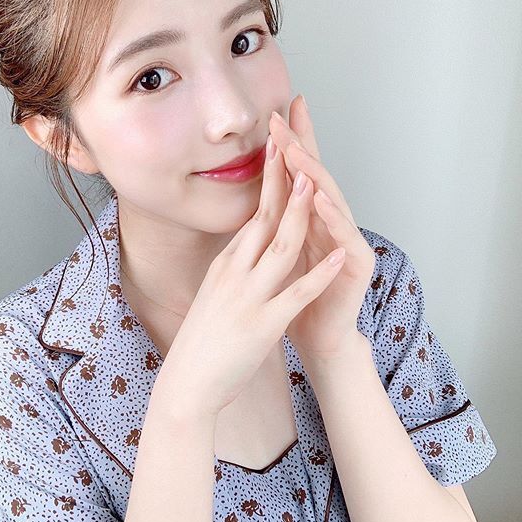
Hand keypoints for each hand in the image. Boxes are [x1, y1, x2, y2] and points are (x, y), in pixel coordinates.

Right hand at [157, 124, 346, 417]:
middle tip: (292, 139)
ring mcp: (249, 296)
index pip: (253, 213)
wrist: (186, 382)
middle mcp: (235, 271)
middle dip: (282, 177)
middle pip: (264, 217)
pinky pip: (295, 294)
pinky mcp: (263, 324)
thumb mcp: (214, 293)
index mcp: (226, 264)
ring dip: (300, 213)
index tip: (278, 148)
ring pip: (279, 247)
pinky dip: (317, 273)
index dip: (268, 179)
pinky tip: (334, 257)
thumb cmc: (202, 340)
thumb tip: (247, 246)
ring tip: (314, 182)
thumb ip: (233, 267)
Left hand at [268, 94, 375, 360]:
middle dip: (300, 145)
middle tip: (284, 116)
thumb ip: (275, 225)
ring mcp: (346, 241)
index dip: (290, 143)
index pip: (298, 174)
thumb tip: (256, 196)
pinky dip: (334, 218)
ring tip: (297, 151)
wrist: (320, 338)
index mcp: (308, 221)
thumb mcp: (280, 254)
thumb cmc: (298, 297)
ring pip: (332, 200)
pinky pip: (345, 238)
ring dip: (315, 175)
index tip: (275, 113)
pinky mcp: (357, 265)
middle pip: (315, 177)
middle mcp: (330, 224)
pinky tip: (322, 199)